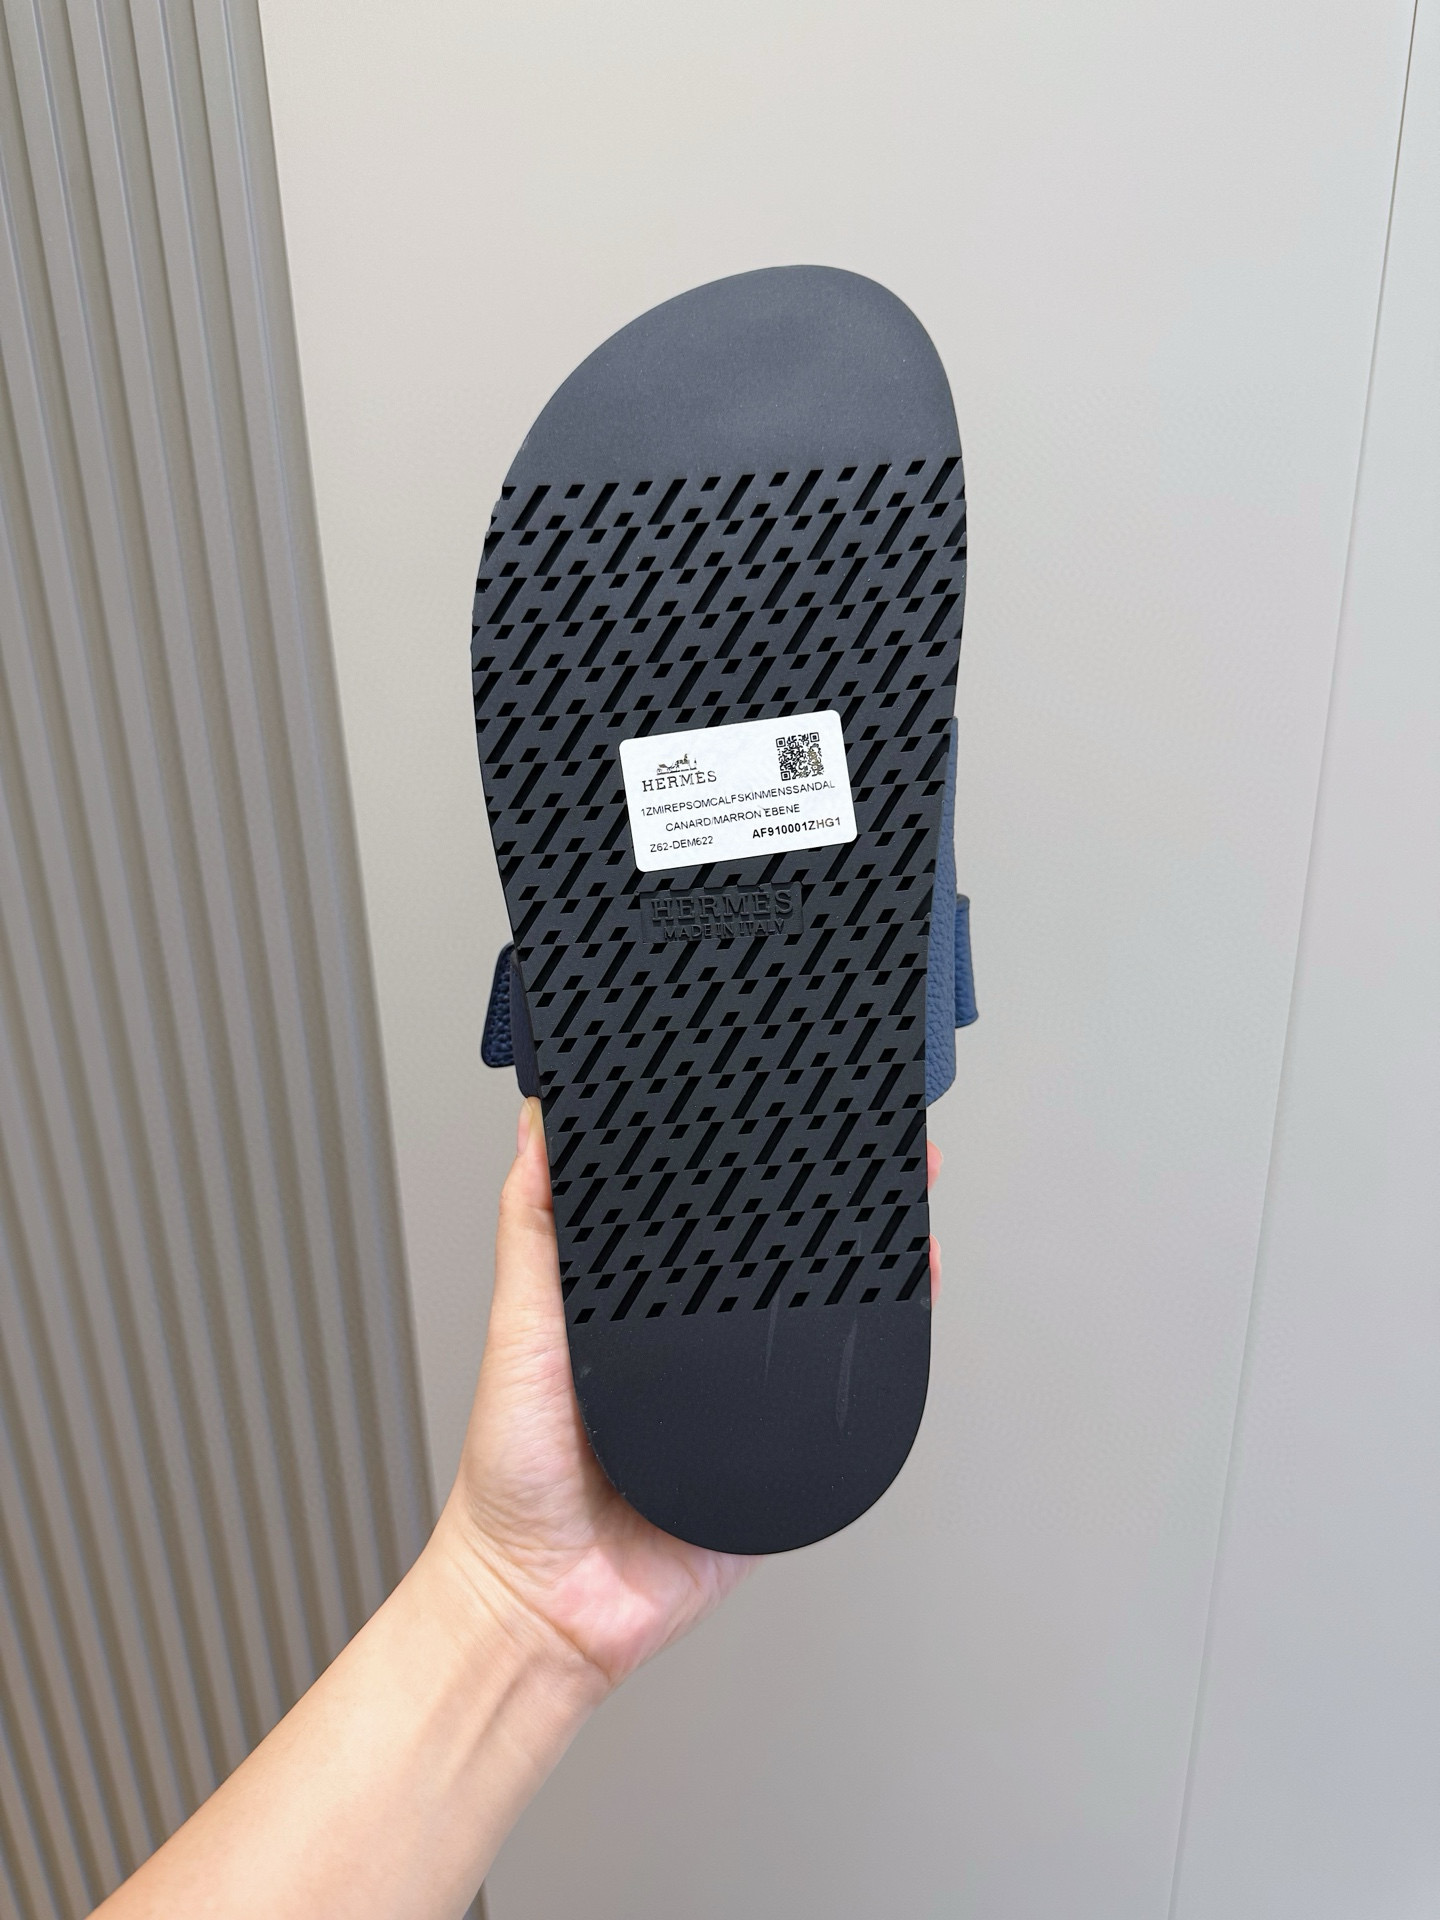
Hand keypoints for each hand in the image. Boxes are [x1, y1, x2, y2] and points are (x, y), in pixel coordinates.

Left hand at [434, 1100, 942, 1691]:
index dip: (741, 1162)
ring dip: (868, 1267)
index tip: (777, 1108)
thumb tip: (534, 1127)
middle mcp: (692, 1347)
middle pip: (775, 1261)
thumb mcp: (519, 1330)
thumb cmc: (514, 1478)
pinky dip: (878, 1359)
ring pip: (819, 1323)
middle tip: (877, 1144)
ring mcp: (741, 1401)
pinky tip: (903, 1308)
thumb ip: (532, 1231)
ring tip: (907, 1205)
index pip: (701, 1216)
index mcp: (632, 1306)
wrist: (548, 1606)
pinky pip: (840, 1403)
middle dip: (829, 1202)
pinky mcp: (778, 1459)